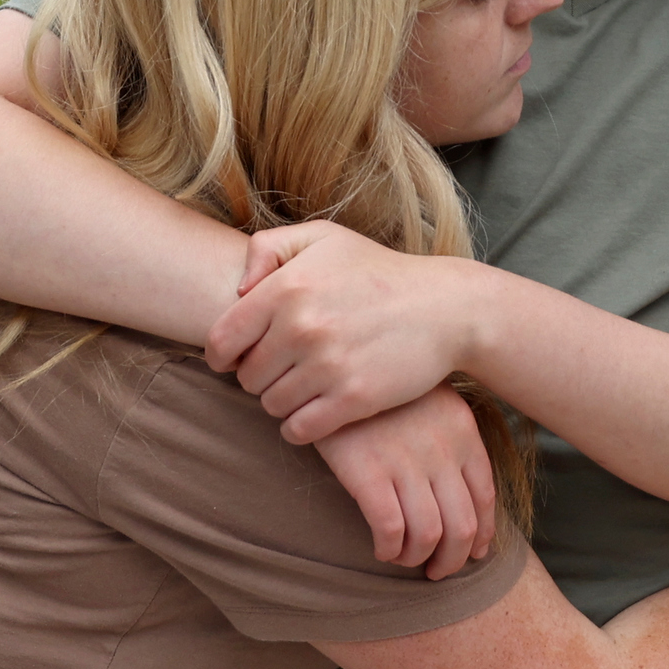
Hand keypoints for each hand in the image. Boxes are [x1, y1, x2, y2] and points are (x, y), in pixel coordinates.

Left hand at [206, 222, 485, 444]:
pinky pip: (299, 430)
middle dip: (260, 377)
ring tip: (305, 387)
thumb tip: (238, 290)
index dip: (224, 355)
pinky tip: (315, 412)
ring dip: (283, 402)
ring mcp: (328, 365)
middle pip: (247, 378)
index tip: (238, 359)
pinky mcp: (353, 398)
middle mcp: (302, 326)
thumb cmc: (379, 272)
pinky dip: (300, 427)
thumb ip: (269, 248)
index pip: (222, 340)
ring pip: (271, 406)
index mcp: (287, 287)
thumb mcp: (324, 238)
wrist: (447, 308)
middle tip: (286, 369)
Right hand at [313, 386, 499, 579]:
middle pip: (461, 527)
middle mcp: (442, 451)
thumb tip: (461, 487)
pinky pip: (389, 528)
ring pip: (428, 535)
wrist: (342, 357)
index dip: (481, 535)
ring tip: (403, 559)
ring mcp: (406, 462)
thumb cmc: (386, 384)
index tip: (472, 552)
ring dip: (417, 559)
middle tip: (437, 571)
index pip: (485, 499)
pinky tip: (381, 548)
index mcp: (463, 434)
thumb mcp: (433, 400)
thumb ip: (450, 437)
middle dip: (452, 560)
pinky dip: (389, 548)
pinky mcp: (367, 470)